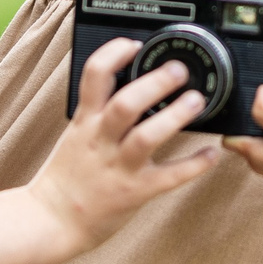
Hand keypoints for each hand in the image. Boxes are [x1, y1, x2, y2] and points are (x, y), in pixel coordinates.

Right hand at [29, 40, 220, 254]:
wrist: (52, 219)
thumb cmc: (67, 176)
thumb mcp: (74, 134)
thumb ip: (96, 109)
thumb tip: (120, 78)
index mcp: (85, 121)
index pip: (93, 76)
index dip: (114, 54)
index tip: (134, 44)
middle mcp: (101, 140)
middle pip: (125, 104)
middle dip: (154, 83)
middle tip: (178, 70)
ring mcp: (118, 167)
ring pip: (146, 137)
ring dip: (174, 117)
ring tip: (196, 101)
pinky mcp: (134, 192)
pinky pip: (168, 177)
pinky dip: (193, 164)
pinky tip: (210, 154)